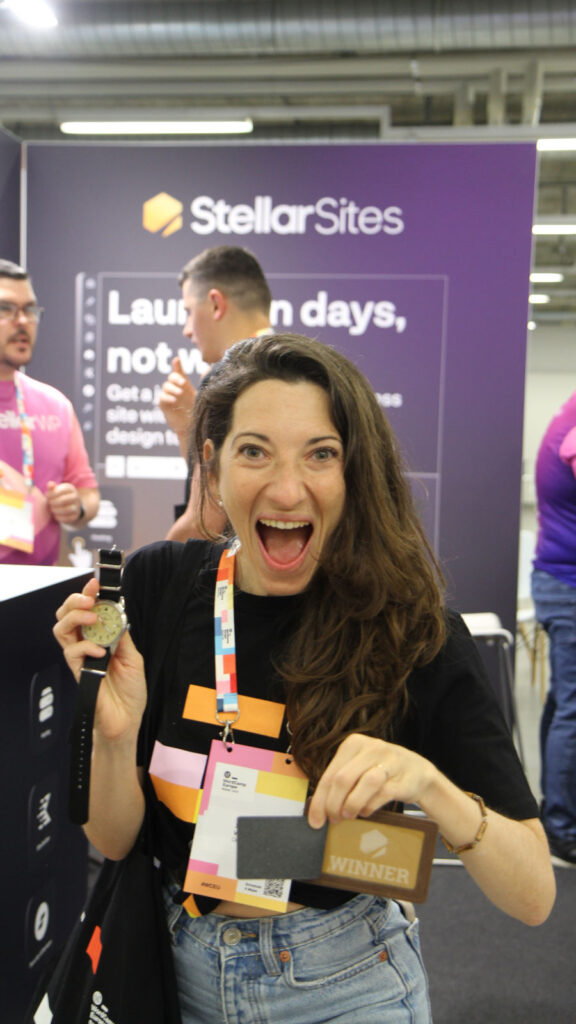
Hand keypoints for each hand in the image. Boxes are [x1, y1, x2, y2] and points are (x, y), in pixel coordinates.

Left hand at [45, 481, 82, 523]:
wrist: (70, 507)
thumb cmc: (59, 497)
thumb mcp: (56, 491)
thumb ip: (52, 487)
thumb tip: (50, 484)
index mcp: (70, 488)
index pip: (60, 490)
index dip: (51, 494)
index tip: (47, 497)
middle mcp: (76, 496)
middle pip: (63, 500)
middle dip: (53, 503)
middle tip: (49, 504)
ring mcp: (77, 506)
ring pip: (66, 510)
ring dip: (56, 510)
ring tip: (52, 509)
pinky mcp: (76, 516)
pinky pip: (66, 518)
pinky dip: (59, 517)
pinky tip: (55, 515)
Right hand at [54, 577, 146, 741]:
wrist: (128, 719)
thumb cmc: (131, 691)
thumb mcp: (133, 656)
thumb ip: (123, 635)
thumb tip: (117, 613)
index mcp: (101, 637)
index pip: (88, 610)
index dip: (88, 594)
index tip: (95, 583)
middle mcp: (86, 644)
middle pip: (66, 614)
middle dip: (76, 600)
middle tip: (90, 598)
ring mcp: (80, 657)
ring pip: (61, 628)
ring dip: (76, 617)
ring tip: (93, 619)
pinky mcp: (77, 671)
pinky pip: (72, 651)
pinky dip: (86, 646)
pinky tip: (101, 652)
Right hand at [157, 356, 196, 440]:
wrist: (193, 426)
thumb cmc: (198, 410)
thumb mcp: (202, 396)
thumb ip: (204, 383)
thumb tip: (208, 368)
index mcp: (184, 385)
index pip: (179, 372)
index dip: (177, 365)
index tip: (177, 359)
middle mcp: (175, 389)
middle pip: (171, 377)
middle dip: (176, 378)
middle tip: (184, 383)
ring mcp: (169, 397)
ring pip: (166, 386)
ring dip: (172, 388)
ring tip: (180, 393)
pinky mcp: (164, 406)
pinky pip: (162, 398)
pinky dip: (167, 397)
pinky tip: (174, 400)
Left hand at [307, 733, 437, 828]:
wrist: (418, 772)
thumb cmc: (381, 772)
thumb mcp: (358, 768)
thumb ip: (339, 783)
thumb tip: (316, 811)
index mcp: (354, 743)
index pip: (330, 774)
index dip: (320, 800)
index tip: (315, 820)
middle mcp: (371, 748)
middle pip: (343, 779)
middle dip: (333, 804)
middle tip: (333, 820)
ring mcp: (390, 761)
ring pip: (365, 783)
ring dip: (352, 804)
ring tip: (348, 816)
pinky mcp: (403, 777)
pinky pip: (383, 793)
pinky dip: (371, 806)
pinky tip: (366, 812)